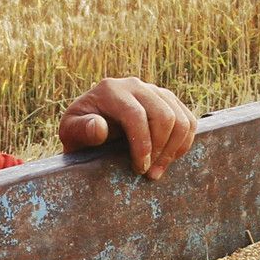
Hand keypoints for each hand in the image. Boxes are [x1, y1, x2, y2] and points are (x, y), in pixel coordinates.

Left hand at [59, 77, 197, 179]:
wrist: (90, 127)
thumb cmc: (80, 132)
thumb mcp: (70, 133)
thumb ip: (81, 130)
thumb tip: (100, 128)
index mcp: (110, 90)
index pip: (136, 115)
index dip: (142, 145)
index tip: (139, 168)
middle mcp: (135, 85)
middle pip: (164, 116)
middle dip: (160, 149)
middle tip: (149, 174)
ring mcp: (155, 91)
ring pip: (180, 118)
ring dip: (173, 149)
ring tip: (157, 170)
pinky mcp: (169, 101)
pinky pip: (189, 120)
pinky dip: (183, 143)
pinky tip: (168, 159)